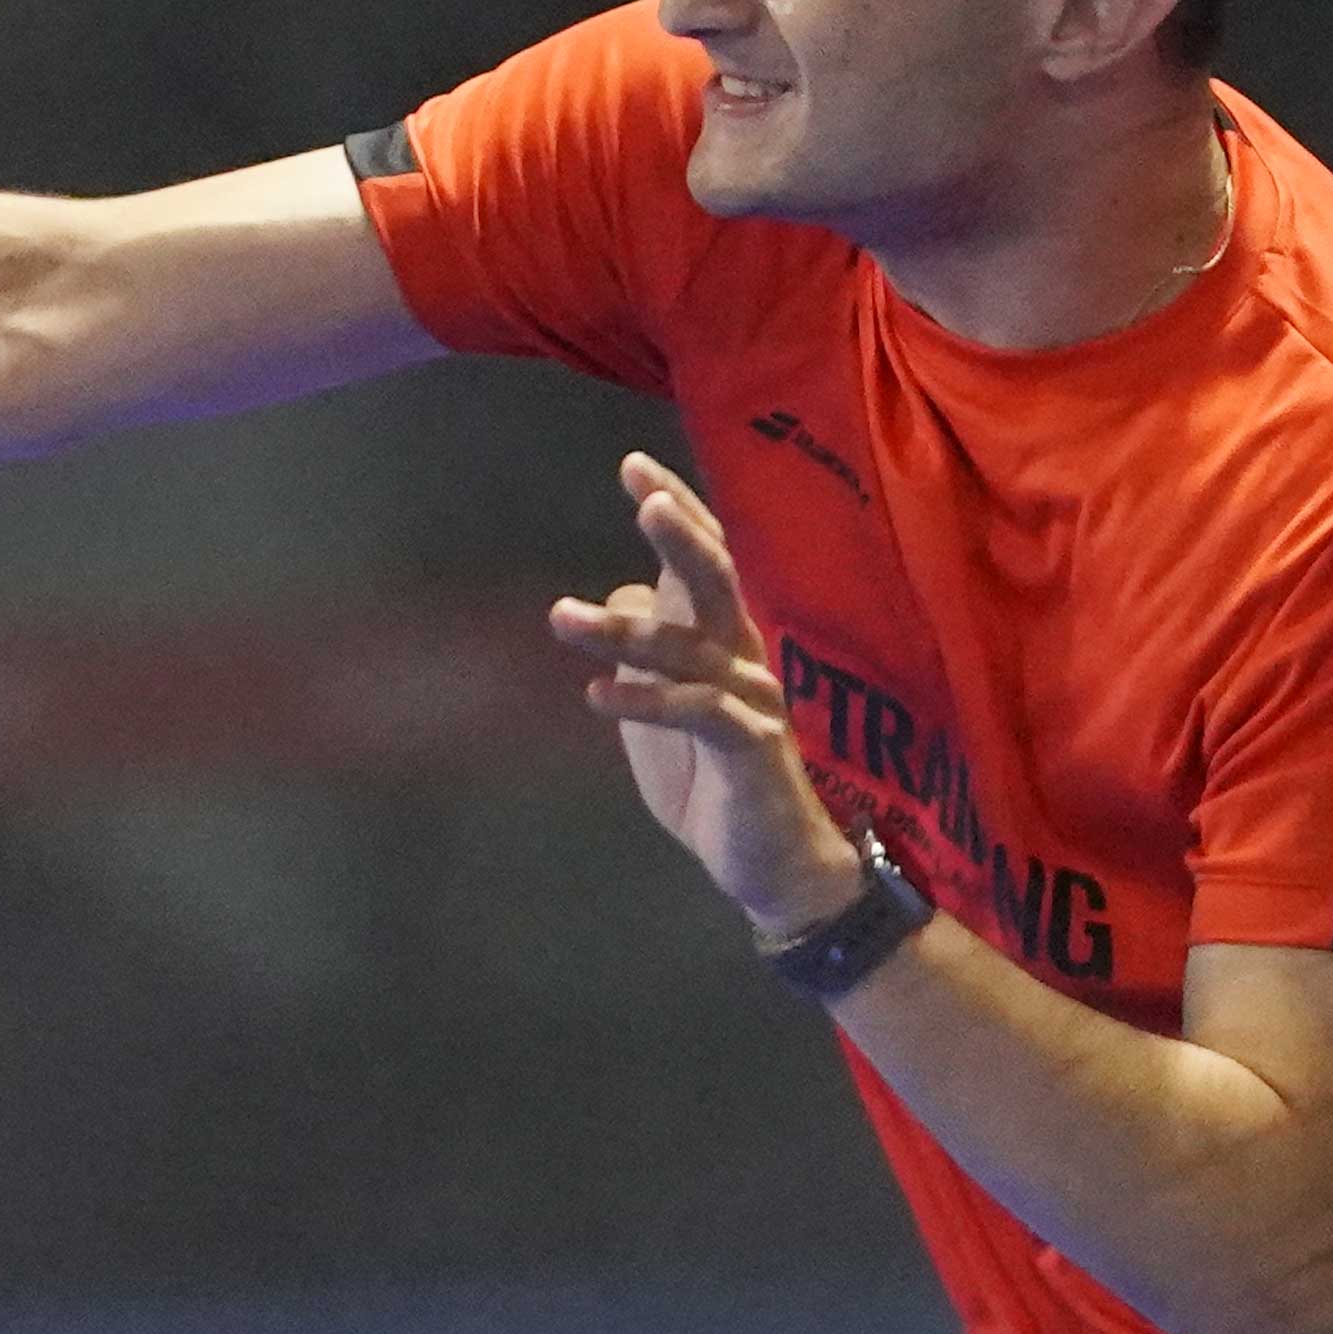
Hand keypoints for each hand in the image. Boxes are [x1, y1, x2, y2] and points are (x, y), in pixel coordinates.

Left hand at [546, 451, 866, 943]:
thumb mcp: (666, 710)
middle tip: (644, 496)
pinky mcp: (753, 750)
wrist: (770, 867)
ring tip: (561, 616)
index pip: (705, 563)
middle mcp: (745, 660)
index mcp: (724, 643)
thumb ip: (646, 653)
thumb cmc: (718, 782)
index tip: (636, 467)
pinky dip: (647, 701)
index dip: (679, 513)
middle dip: (683, 535)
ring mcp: (753, 703)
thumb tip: (620, 594)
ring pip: (691, 650)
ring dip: (624, 633)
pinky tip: (597, 695)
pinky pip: (700, 713)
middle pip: (718, 583)